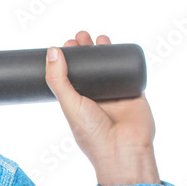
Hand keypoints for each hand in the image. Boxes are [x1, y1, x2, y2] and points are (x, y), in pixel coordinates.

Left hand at [44, 31, 160, 185]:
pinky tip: (117, 46)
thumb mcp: (69, 105)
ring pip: (109, 67)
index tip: (64, 44)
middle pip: (90, 68)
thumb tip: (52, 51)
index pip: (70, 76)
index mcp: (77, 102)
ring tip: (97, 37)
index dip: (67, 60)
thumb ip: (59, 80)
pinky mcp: (133, 92)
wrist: (124, 149)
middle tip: (80, 35)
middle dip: (85, 50)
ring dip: (104, 51)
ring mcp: (115, 94)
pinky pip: (129, 72)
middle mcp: (96, 97)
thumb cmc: (92, 134)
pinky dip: (124, 59)